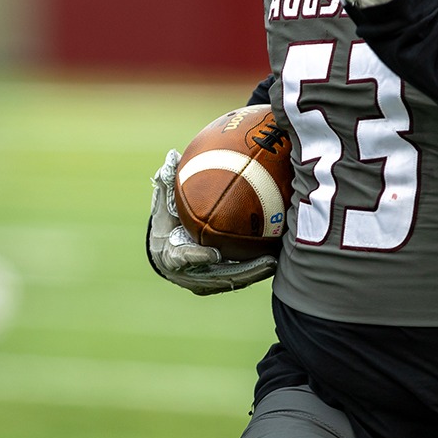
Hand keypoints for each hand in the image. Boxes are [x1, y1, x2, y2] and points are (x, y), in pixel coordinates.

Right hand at [146, 149, 276, 295]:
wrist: (165, 249)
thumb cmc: (166, 223)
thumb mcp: (163, 203)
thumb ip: (167, 182)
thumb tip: (172, 154)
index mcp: (169, 255)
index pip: (182, 258)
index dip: (197, 258)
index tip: (213, 254)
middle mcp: (187, 274)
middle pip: (216, 276)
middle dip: (241, 271)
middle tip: (264, 260)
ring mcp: (203, 282)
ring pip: (231, 280)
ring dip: (253, 273)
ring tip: (274, 262)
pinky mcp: (217, 284)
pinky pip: (238, 279)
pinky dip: (254, 272)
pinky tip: (275, 260)